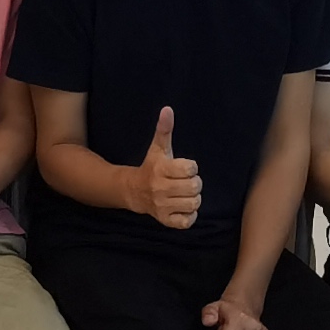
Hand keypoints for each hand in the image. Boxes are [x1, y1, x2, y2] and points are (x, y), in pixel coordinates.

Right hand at [133, 104, 203, 228]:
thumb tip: (168, 109)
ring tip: (184, 194)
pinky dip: (189, 215)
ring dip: (193, 198)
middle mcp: (160, 188)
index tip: (183, 168)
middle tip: (185, 182)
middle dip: (194, 183)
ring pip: (194, 203)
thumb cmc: (152, 167)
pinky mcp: (165, 220)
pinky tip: (182, 206)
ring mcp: (162, 205)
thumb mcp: (158, 148)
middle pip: (195, 187)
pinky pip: (187, 221)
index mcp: (161, 169)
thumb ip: (164, 129)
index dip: (191, 167)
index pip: (191, 169)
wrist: (134, 191)